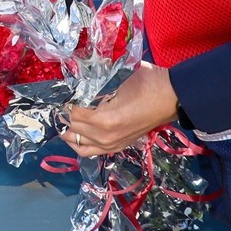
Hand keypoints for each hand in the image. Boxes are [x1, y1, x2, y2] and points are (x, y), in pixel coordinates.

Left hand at [60, 63, 179, 156]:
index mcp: (106, 120)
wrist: (172, 96)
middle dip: (63, 119)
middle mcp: (106, 137)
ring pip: (80, 147)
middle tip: (58, 105)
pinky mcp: (119, 146)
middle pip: (73, 131)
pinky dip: (82, 143)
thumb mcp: (118, 79)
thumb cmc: (147, 83)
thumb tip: (77, 82)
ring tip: (64, 120)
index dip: (64, 105)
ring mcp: (113, 145)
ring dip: (70, 134)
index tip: (59, 95)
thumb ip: (97, 85)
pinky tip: (78, 132)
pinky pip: (93, 151)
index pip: (73, 116)